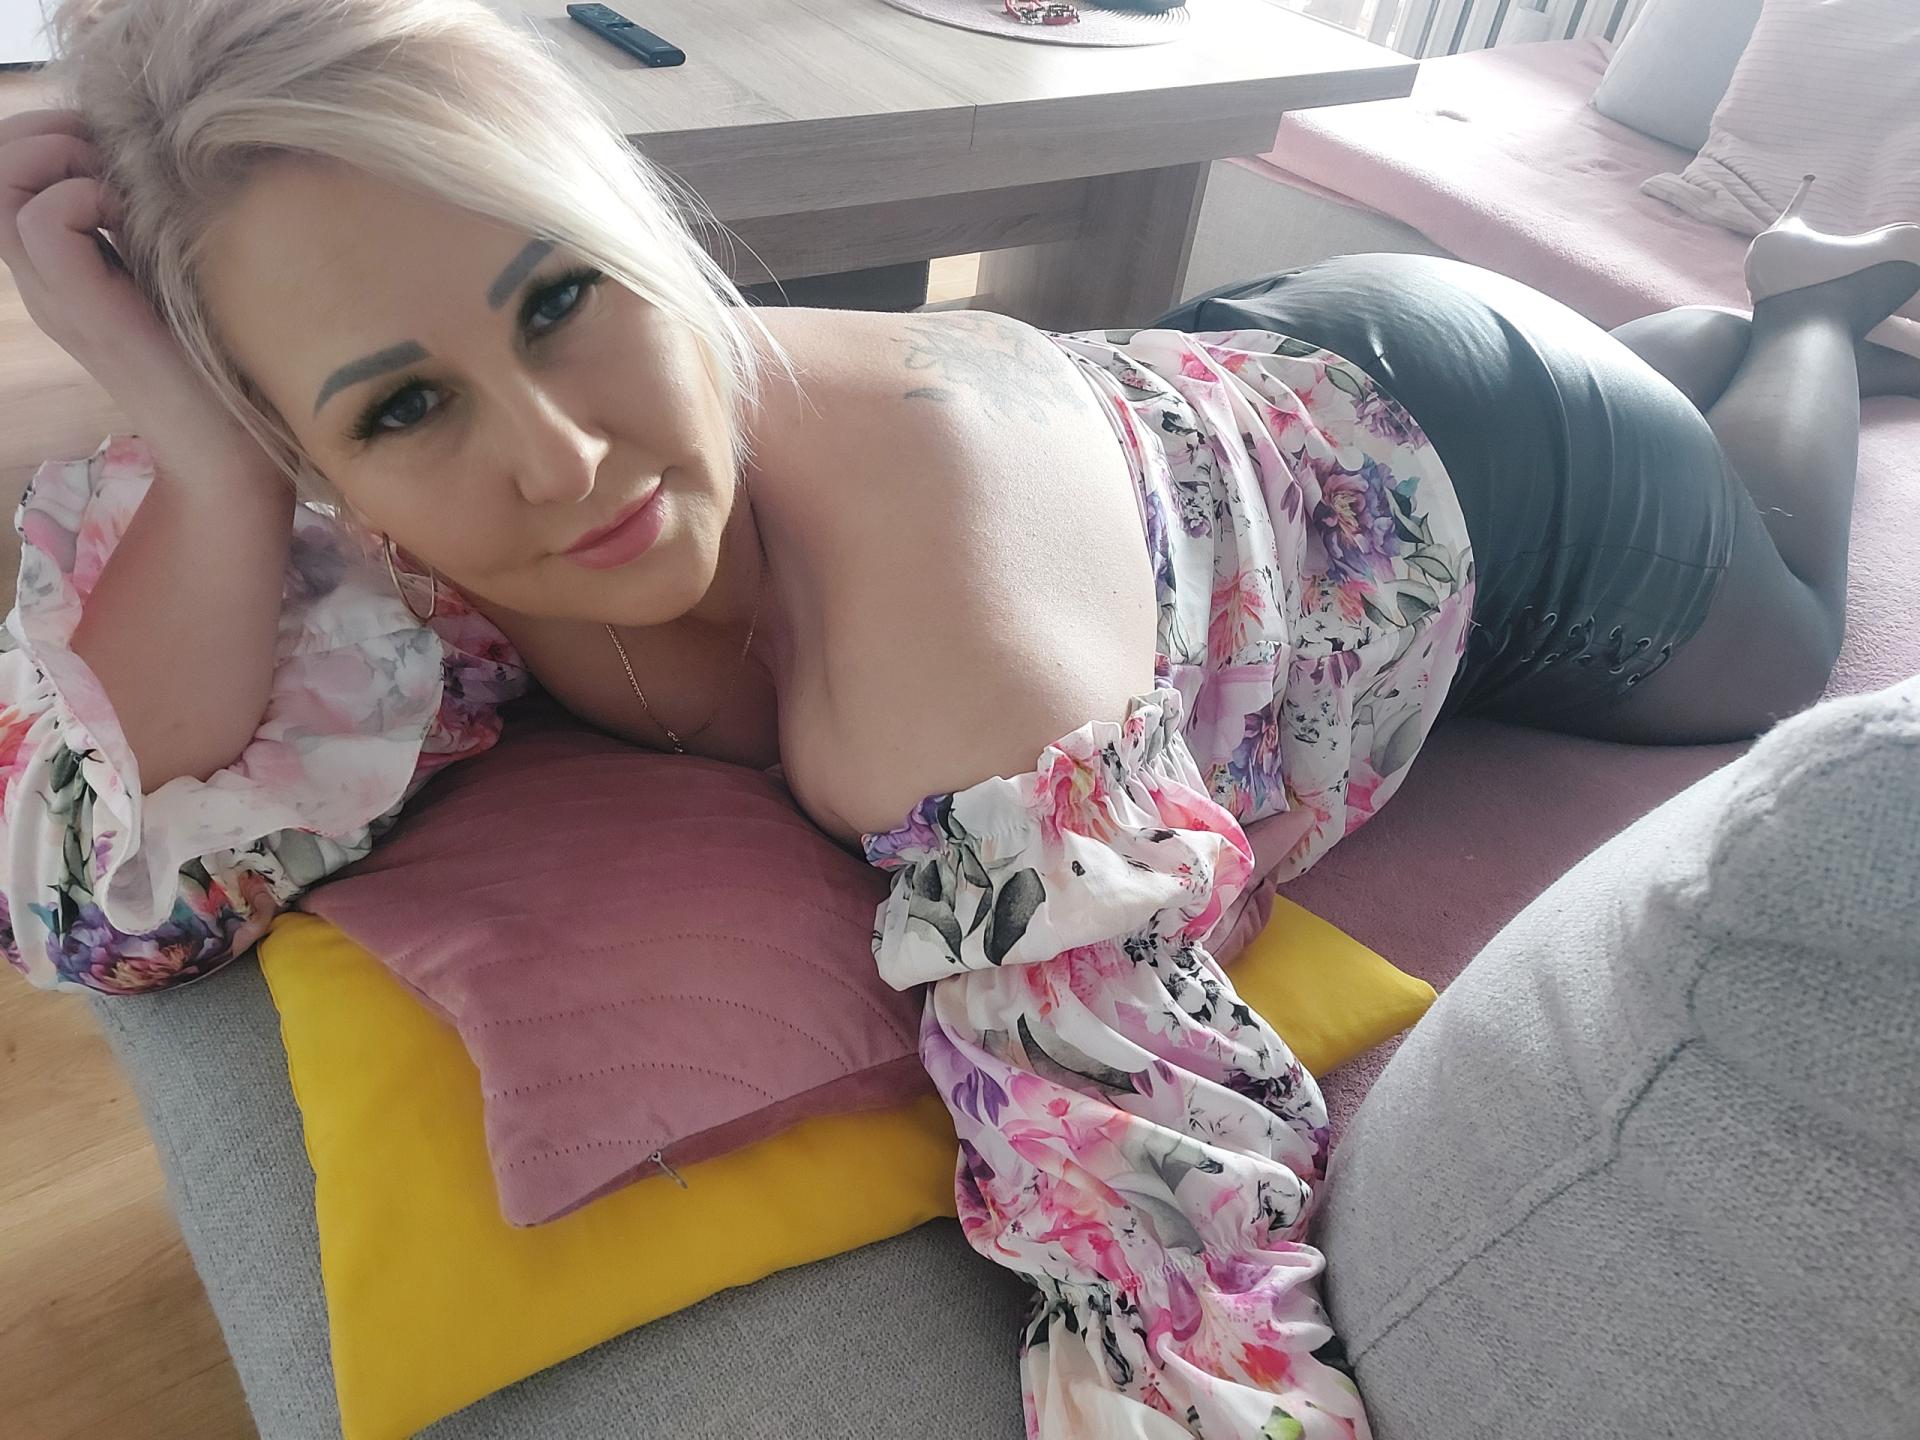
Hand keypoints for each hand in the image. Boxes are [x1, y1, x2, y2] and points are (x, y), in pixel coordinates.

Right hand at [0, 107, 279, 487]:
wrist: (231, 454)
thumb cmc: (222, 366)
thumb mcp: (178, 276)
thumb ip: (152, 228)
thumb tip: (151, 157)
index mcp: (61, 270)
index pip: (9, 173)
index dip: (48, 134)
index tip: (113, 152)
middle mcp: (45, 281)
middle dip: (44, 132)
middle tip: (108, 157)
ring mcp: (56, 297)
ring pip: (1, 185)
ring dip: (60, 156)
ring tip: (115, 184)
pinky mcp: (84, 311)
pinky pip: (40, 221)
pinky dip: (83, 196)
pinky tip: (130, 218)